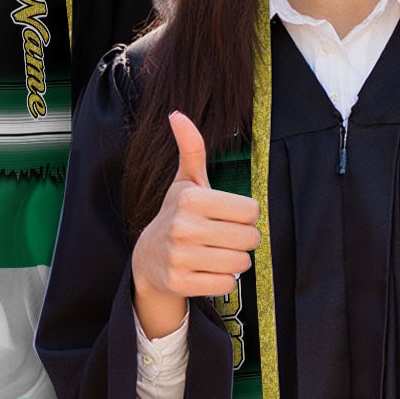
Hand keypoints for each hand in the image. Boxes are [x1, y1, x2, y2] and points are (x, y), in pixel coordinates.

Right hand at [130, 112, 258, 339]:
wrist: (148, 258)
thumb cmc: (177, 215)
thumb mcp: (185, 182)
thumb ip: (191, 149)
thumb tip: (177, 114)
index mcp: (191, 198)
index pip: (251, 210)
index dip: (244, 215)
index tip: (227, 216)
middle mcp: (184, 226)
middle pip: (249, 237)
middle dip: (243, 239)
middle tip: (224, 237)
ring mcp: (180, 256)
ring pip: (240, 263)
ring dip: (235, 261)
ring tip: (216, 253)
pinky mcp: (180, 282)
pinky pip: (225, 284)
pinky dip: (222, 280)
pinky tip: (206, 270)